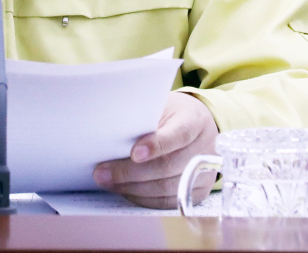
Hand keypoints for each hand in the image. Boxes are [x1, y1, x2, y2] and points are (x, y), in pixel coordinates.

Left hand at [92, 92, 218, 208]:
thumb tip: (112, 134)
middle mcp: (204, 149)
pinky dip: (143, 198)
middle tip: (102, 173)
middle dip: (131, 172)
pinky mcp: (197, 192)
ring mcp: (203, 174)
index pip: (179, 134)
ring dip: (132, 188)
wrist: (201, 127)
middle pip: (168, 166)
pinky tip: (124, 190)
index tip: (134, 153)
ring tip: (107, 182)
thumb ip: (144, 118)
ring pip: (166, 188)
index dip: (157, 145)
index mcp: (195, 121)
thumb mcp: (162, 105)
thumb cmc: (173, 114)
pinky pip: (168, 202)